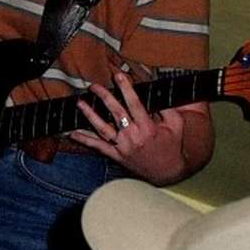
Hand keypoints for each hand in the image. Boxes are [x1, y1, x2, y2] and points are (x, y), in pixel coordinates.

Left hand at [72, 68, 198, 180]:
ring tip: (80, 103)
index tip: (119, 76)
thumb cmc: (172, 146)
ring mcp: (123, 147)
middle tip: (95, 86)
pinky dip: (85, 140)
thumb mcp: (176, 125)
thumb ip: (167, 107)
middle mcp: (133, 136)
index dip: (126, 88)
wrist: (167, 173)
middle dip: (104, 97)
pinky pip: (98, 147)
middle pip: (115, 112)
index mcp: (148, 127)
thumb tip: (157, 88)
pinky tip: (73, 133)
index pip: (134, 103)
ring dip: (90, 115)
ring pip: (103, 128)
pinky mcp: (117, 155)